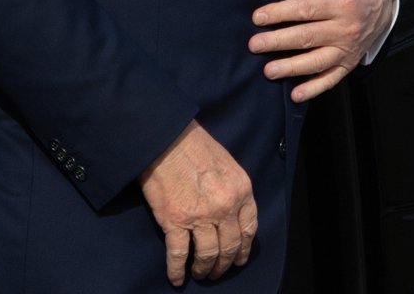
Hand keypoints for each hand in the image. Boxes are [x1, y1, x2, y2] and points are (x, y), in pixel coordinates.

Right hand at [138, 121, 257, 287]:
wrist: (164, 136)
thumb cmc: (192, 143)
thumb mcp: (226, 163)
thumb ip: (232, 189)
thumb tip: (229, 212)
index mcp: (241, 191)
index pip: (249, 229)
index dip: (243, 249)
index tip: (237, 259)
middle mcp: (225, 207)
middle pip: (229, 246)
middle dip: (224, 264)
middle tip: (217, 272)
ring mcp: (200, 216)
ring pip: (208, 254)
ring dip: (204, 269)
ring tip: (200, 274)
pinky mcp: (174, 221)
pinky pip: (179, 254)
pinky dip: (177, 270)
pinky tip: (176, 278)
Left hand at [249, 0, 396, 101]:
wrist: (381, 2)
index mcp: (340, 3)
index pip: (305, 10)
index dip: (280, 13)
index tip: (257, 18)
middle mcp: (345, 29)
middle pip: (308, 37)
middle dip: (278, 42)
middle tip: (255, 45)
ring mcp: (347, 49)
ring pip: (317, 61)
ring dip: (292, 68)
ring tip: (269, 71)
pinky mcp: (348, 64)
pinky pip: (331, 80)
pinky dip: (314, 89)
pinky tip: (296, 95)